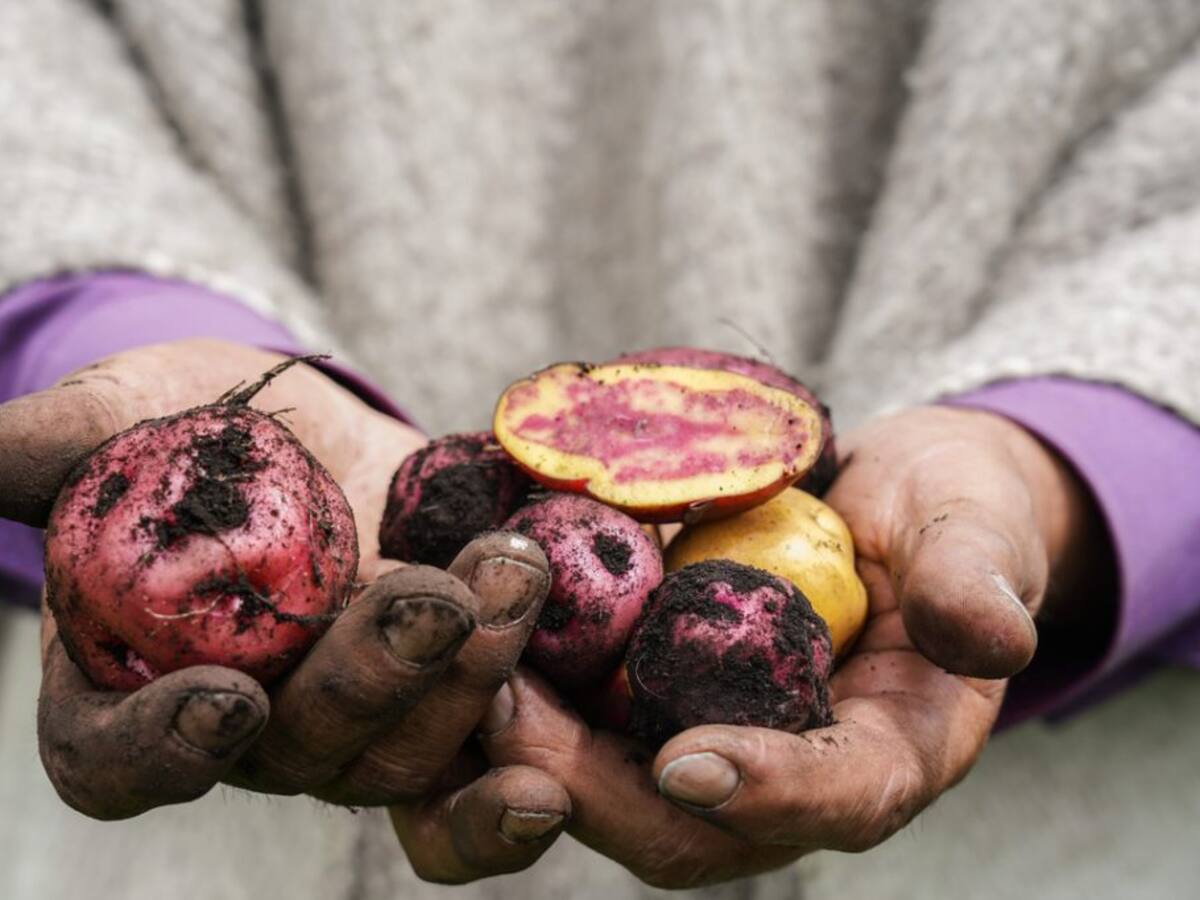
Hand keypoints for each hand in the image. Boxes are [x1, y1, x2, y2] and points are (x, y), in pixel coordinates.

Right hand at [1, 340, 568, 879]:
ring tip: (511, 576)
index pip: (117, 760)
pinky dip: (504, 804)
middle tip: (429, 598)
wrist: (319, 424)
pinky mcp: (443, 706)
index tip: (224, 701)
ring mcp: (357, 725)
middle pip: (300, 753)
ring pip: (402, 757)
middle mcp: (252, 728)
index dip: (158, 748)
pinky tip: (547, 779)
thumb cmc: (201, 422)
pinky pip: (470, 790)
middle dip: (370, 679)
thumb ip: (46, 450)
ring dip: (466, 681)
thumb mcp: (122, 413)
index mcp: (138, 682)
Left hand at [478, 406, 1105, 886]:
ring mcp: (717, 738)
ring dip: (537, 754)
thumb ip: (977, 579)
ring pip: (617, 788)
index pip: (839, 797)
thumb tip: (994, 637)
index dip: (767, 792)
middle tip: (515, 724)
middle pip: (694, 827)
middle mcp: (791, 769)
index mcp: (890, 750)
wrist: (891, 501)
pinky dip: (531, 697)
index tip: (687, 762)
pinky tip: (476, 641)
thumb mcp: (975, 528)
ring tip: (469, 684)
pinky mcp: (660, 699)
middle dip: (601, 791)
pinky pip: (588, 721)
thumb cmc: (947, 514)